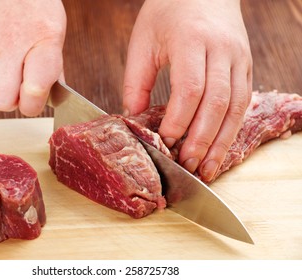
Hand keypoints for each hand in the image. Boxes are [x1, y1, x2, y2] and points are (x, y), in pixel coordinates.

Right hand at [0, 0, 66, 115]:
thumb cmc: (31, 2)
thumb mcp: (52, 30)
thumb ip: (52, 66)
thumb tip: (50, 96)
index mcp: (43, 41)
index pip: (35, 90)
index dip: (33, 104)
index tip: (33, 102)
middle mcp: (11, 42)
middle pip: (2, 99)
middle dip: (10, 100)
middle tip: (15, 87)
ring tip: (0, 65)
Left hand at [123, 0, 252, 181]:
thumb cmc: (168, 11)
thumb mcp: (143, 41)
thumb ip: (136, 80)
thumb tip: (134, 117)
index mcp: (192, 40)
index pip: (190, 88)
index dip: (179, 120)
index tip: (166, 141)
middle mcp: (221, 50)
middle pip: (217, 102)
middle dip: (202, 139)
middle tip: (188, 166)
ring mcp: (238, 58)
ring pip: (236, 107)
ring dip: (221, 142)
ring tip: (207, 168)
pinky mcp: (245, 66)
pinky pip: (244, 103)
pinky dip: (232, 129)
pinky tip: (220, 148)